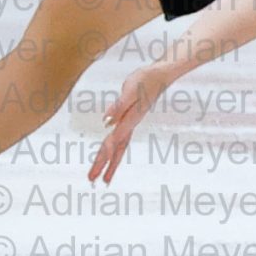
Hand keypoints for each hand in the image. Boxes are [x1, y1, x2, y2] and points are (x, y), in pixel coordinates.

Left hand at [90, 67, 167, 184]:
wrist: (162, 74)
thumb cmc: (146, 79)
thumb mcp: (130, 90)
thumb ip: (119, 106)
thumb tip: (106, 121)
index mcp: (129, 120)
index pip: (113, 142)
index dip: (104, 156)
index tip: (96, 172)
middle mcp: (130, 124)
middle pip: (116, 149)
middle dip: (104, 165)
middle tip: (93, 180)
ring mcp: (132, 123)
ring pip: (119, 147)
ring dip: (110, 162)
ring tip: (103, 178)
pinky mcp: (131, 119)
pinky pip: (120, 139)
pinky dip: (114, 150)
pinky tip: (110, 153)